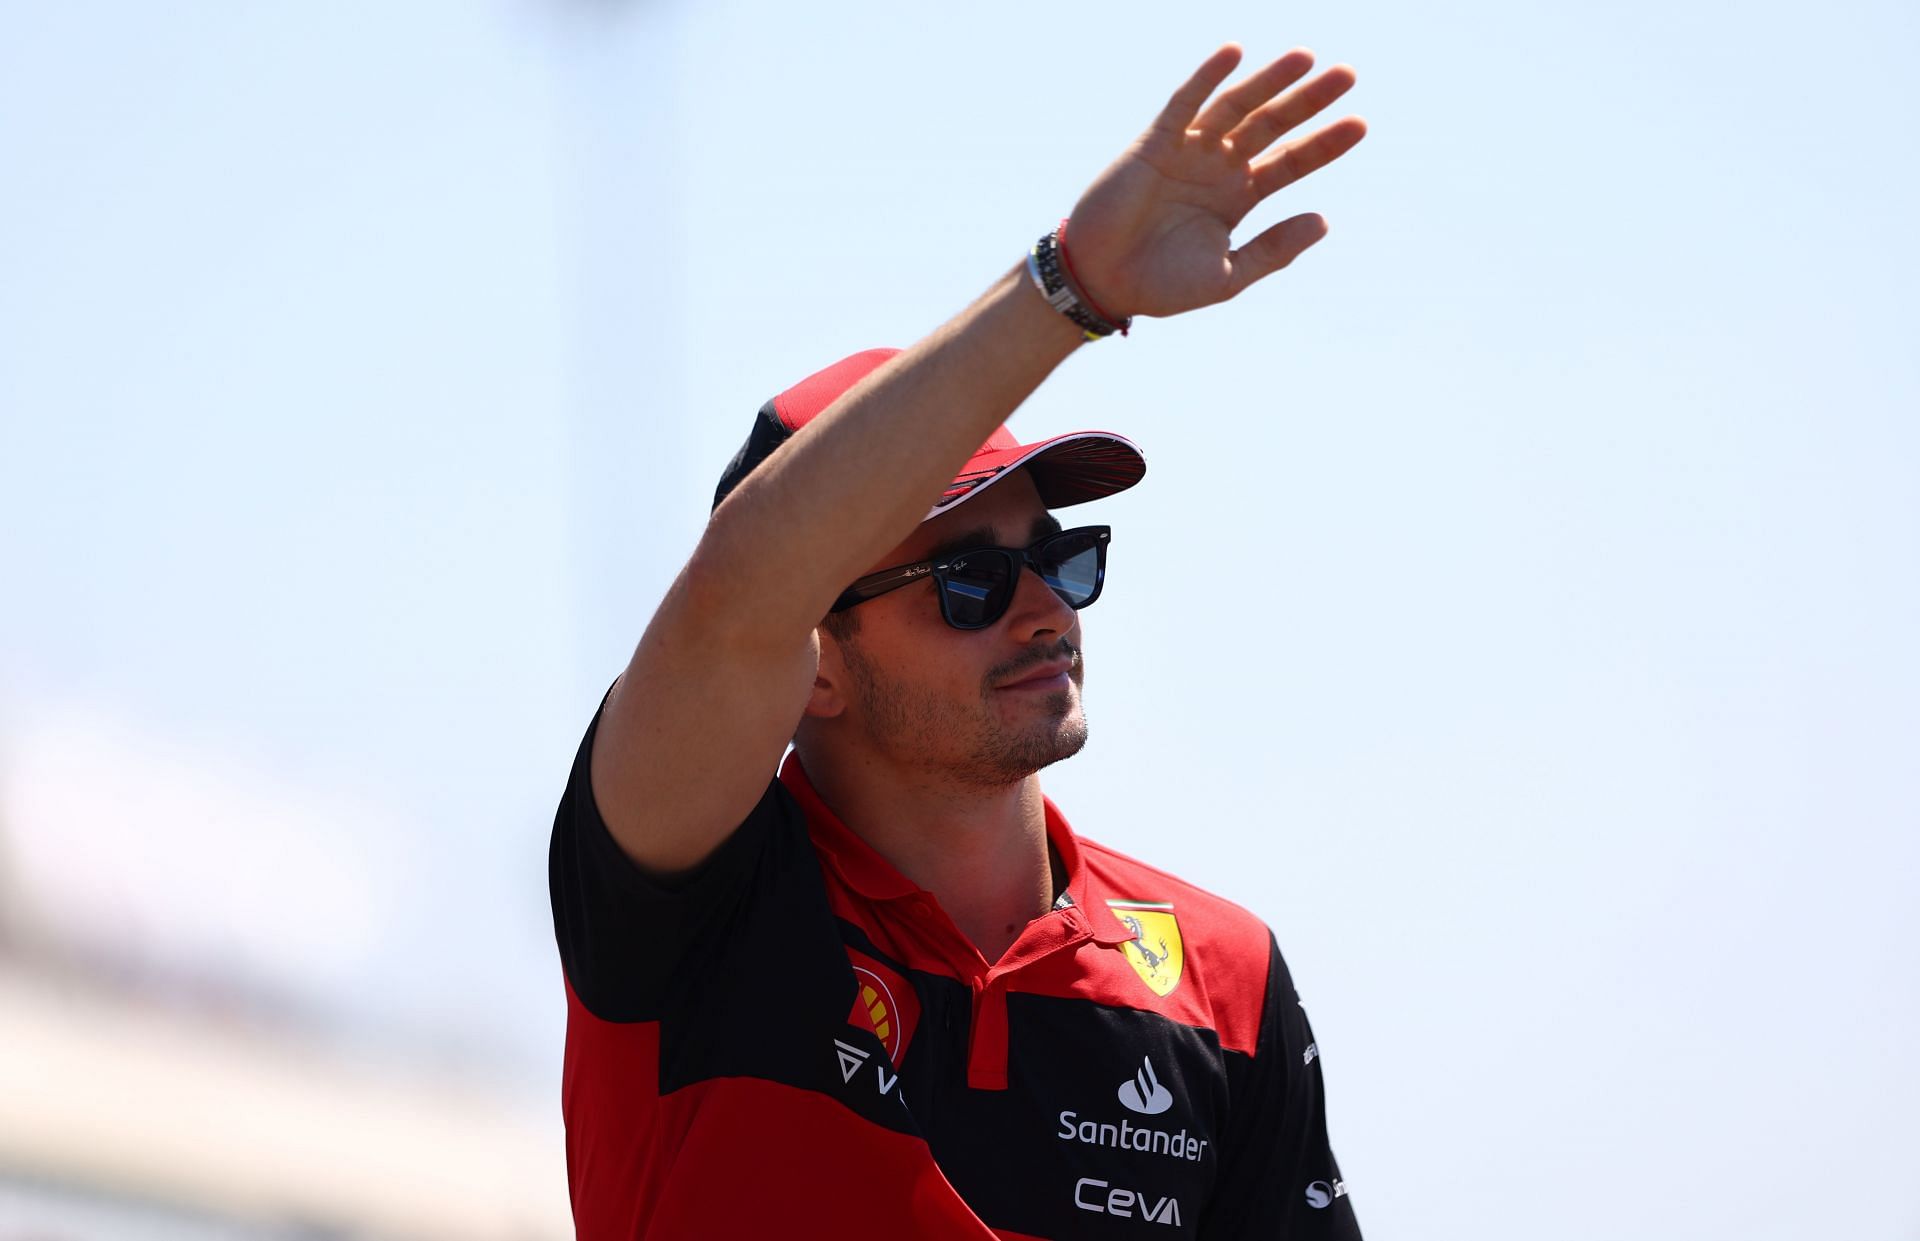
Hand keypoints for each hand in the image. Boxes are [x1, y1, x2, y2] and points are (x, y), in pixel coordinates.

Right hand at [1063, 46, 1366, 319]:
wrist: (1103, 283)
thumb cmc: (1162, 285)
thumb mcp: (1229, 275)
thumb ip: (1274, 249)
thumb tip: (1325, 221)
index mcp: (1238, 197)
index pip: (1290, 162)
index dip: (1324, 143)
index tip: (1360, 125)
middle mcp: (1218, 167)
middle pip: (1272, 125)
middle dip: (1308, 100)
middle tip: (1348, 75)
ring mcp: (1188, 151)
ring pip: (1236, 107)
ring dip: (1269, 81)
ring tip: (1306, 57)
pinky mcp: (1155, 142)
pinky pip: (1184, 103)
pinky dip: (1207, 77)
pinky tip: (1234, 53)